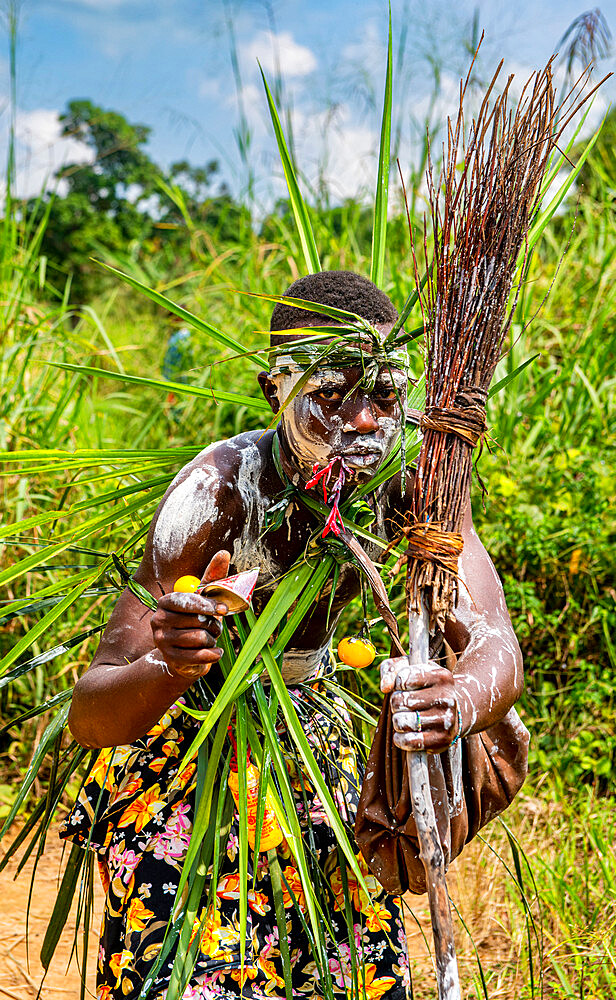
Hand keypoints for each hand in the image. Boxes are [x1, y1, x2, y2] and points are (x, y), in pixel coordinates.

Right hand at [150, 550, 230, 679]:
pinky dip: (213, 654)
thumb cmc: (195, 619)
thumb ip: (213, 576)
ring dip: (212, 639)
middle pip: (196, 620)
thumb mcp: (203, 598)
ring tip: (210, 638)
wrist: (183, 652)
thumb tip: (224, 553)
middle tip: (214, 626)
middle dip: (213, 624)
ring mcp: (161, 641)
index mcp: (165, 601)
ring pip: (200, 638)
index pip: (188, 601)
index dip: (208, 605)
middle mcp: (158, 620)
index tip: (224, 610)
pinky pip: (199, 656)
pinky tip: (215, 652)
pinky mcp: (170, 659)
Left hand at [380, 655, 461, 751]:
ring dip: (398, 720)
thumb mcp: (411, 669)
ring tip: (407, 717)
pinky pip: (408, 741)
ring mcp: (446, 720)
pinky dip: (401, 738)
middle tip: (405, 704)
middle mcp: (447, 698)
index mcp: (441, 676)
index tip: (405, 685)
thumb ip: (391, 669)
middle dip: (396, 703)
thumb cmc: (425, 687)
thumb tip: (385, 687)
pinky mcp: (442, 740)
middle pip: (400, 701)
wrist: (454, 711)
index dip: (398, 683)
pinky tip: (407, 732)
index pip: (403, 678)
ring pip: (401, 722)